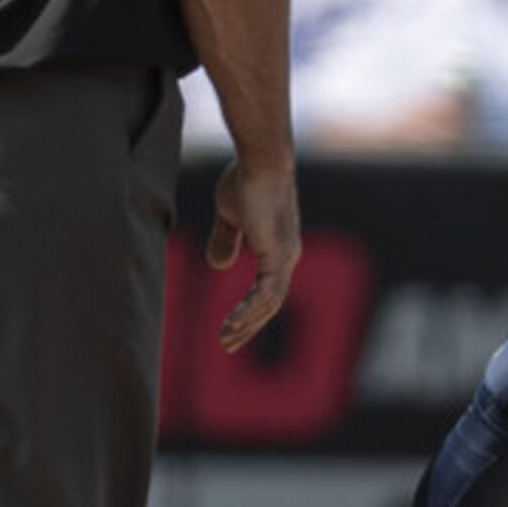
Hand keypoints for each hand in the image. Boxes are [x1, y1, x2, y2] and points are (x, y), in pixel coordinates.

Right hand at [208, 157, 300, 352]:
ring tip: (225, 339)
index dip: (248, 311)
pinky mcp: (278, 255)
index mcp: (278, 250)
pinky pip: (266, 293)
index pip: (266, 291)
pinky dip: (249, 310)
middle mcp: (288, 257)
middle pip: (270, 304)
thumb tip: (219, 266)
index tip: (229, 328)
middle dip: (248, 326)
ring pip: (269, 304)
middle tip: (227, 345)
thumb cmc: (246, 180)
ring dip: (247, 323)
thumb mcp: (230, 216)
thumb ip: (227, 240)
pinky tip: (233, 324)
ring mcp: (286, 258)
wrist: (260, 162)